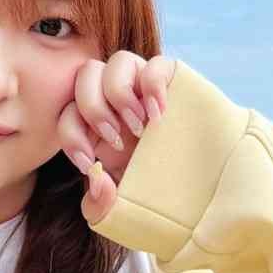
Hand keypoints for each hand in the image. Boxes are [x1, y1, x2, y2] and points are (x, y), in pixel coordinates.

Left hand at [57, 51, 176, 225]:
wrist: (205, 195)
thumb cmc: (158, 197)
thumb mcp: (122, 211)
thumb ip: (98, 205)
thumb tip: (95, 178)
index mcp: (97, 128)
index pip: (67, 112)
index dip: (70, 135)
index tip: (90, 163)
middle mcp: (117, 101)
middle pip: (85, 75)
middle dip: (94, 109)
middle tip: (116, 141)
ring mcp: (145, 89)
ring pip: (118, 61)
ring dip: (121, 94)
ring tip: (140, 127)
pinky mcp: (174, 83)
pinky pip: (156, 64)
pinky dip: (153, 85)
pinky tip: (160, 116)